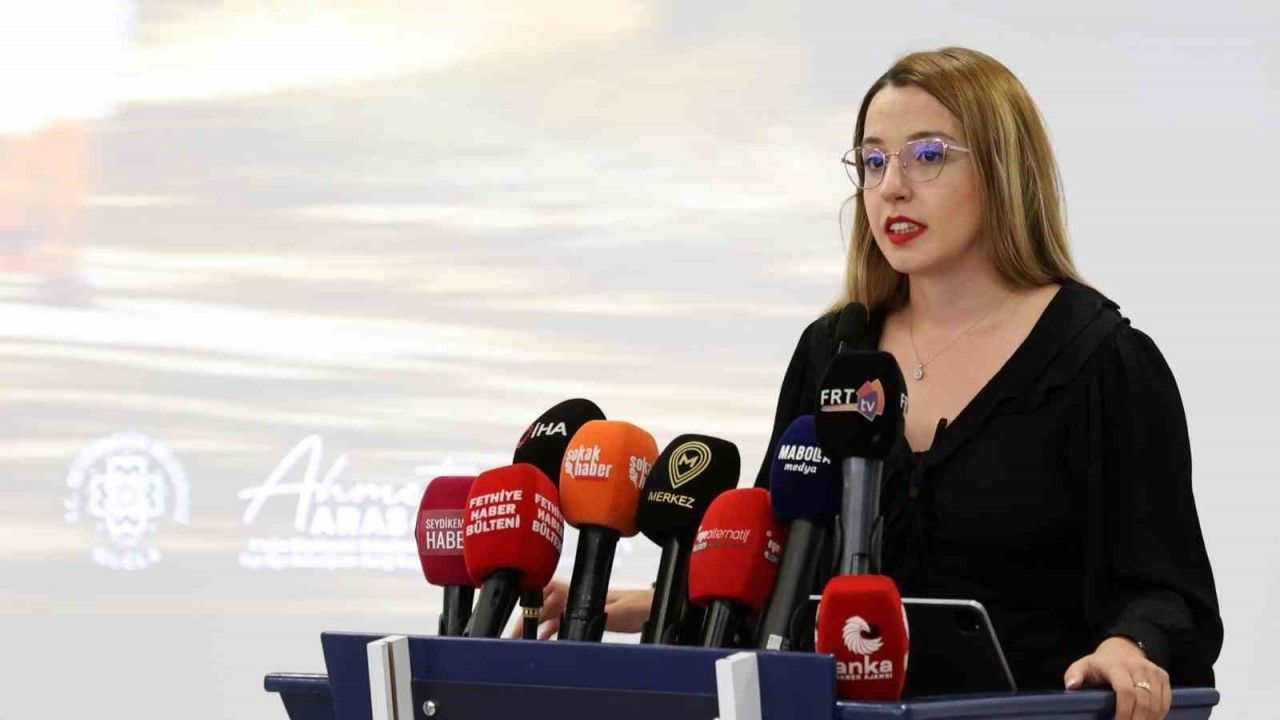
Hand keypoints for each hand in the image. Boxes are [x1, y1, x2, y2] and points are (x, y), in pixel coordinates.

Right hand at [509, 580, 653, 638]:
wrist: (654, 608)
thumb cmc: (641, 605)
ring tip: (521, 641)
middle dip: (527, 616)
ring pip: (551, 615)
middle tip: (513, 633)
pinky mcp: (586, 617)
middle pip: (546, 604)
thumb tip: (580, 620)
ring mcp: (581, 607)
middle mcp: (579, 597)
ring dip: (536, 626)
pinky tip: (542, 642)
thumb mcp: (622, 612)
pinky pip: (561, 623)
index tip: (516, 602)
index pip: (552, 587)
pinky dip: (549, 631)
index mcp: (585, 592)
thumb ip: (602, 614)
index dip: (533, 591)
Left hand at [1064, 637, 1171, 719]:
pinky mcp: (1163, 676)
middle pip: (1144, 700)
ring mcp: (1153, 671)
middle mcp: (1138, 667)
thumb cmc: (1100, 665)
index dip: (1124, 712)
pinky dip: (1159, 714)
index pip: (1125, 692)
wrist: (1122, 650)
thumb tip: (1071, 686)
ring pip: (1157, 703)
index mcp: (1116, 666)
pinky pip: (1166, 700)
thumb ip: (1074, 675)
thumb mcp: (1083, 666)